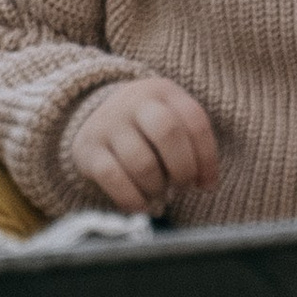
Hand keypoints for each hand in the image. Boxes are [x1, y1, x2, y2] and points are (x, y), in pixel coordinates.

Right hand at [64, 72, 216, 214]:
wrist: (96, 119)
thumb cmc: (147, 129)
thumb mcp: (171, 120)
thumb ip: (191, 144)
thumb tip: (206, 184)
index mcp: (163, 92)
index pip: (195, 122)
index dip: (207, 158)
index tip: (207, 184)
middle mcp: (135, 102)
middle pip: (168, 133)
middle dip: (183, 169)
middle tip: (182, 186)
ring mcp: (109, 123)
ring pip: (142, 162)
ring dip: (157, 187)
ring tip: (159, 192)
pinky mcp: (88, 149)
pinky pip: (113, 178)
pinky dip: (132, 198)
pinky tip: (141, 204)